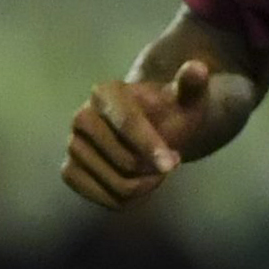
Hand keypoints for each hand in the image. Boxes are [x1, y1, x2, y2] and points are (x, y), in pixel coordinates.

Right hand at [63, 62, 216, 207]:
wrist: (149, 128)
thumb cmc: (169, 112)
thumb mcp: (186, 98)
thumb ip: (192, 85)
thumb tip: (198, 68)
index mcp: (106, 92)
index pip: (127, 123)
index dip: (150, 146)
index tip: (173, 164)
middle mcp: (82, 116)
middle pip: (125, 162)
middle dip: (155, 170)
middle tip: (171, 161)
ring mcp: (73, 145)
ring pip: (117, 185)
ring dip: (146, 186)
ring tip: (156, 171)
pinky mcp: (70, 170)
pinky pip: (103, 199)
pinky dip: (128, 200)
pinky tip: (139, 183)